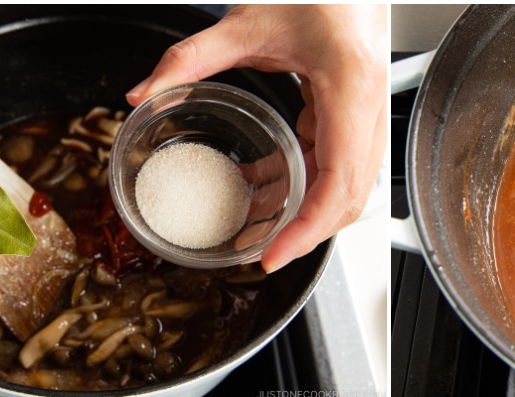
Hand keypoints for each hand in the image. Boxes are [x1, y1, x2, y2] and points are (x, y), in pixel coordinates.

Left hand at [127, 5, 386, 272]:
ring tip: (256, 224)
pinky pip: (339, 159)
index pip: (338, 182)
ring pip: (347, 183)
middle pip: (349, 196)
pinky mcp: (359, 107)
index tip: (273, 255)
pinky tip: (267, 183)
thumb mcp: (244, 21)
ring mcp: (370, 108)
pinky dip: (305, 179)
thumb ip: (189, 59)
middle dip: (306, 232)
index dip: (307, 230)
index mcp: (349, 87)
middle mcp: (369, 105)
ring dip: (304, 208)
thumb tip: (144, 93)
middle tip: (260, 253)